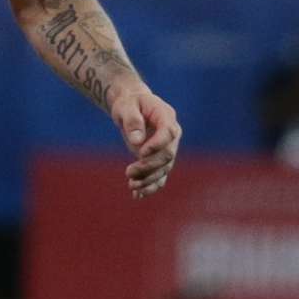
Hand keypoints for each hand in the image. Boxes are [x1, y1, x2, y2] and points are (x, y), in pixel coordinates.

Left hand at [109, 82, 181, 198]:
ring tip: (132, 186)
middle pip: (167, 155)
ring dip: (149, 180)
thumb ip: (132, 120)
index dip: (157, 144)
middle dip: (149, 166)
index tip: (140, 153)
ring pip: (164, 169)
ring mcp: (168, 148)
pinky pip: (160, 176)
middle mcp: (172, 134)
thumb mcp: (126, 106)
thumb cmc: (129, 103)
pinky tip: (137, 196)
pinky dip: (150, 187)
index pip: (169, 133)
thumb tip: (137, 141)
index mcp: (166, 116)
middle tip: (128, 172)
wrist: (132, 108)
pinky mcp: (160, 159)